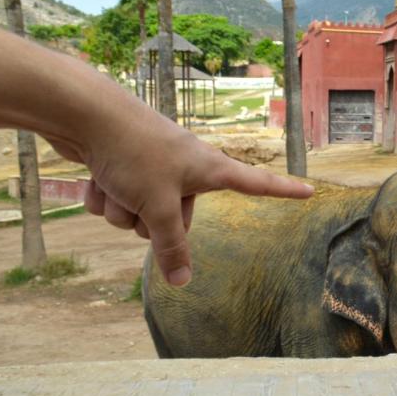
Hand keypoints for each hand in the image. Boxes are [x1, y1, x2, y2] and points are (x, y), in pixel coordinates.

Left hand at [49, 112, 312, 286]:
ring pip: (138, 215)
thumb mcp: (158, 207)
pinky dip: (102, 196)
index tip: (310, 190)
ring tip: (113, 183)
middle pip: (177, 219)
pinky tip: (94, 180)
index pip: (257, 184)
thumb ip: (171, 247)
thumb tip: (183, 283)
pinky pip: (116, 201)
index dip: (284, 190)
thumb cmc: (134, 153)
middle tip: (141, 198)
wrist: (86, 113)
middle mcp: (186, 167)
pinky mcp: (123, 166)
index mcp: (209, 169)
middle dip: (150, 220)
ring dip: (120, 209)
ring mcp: (154, 167)